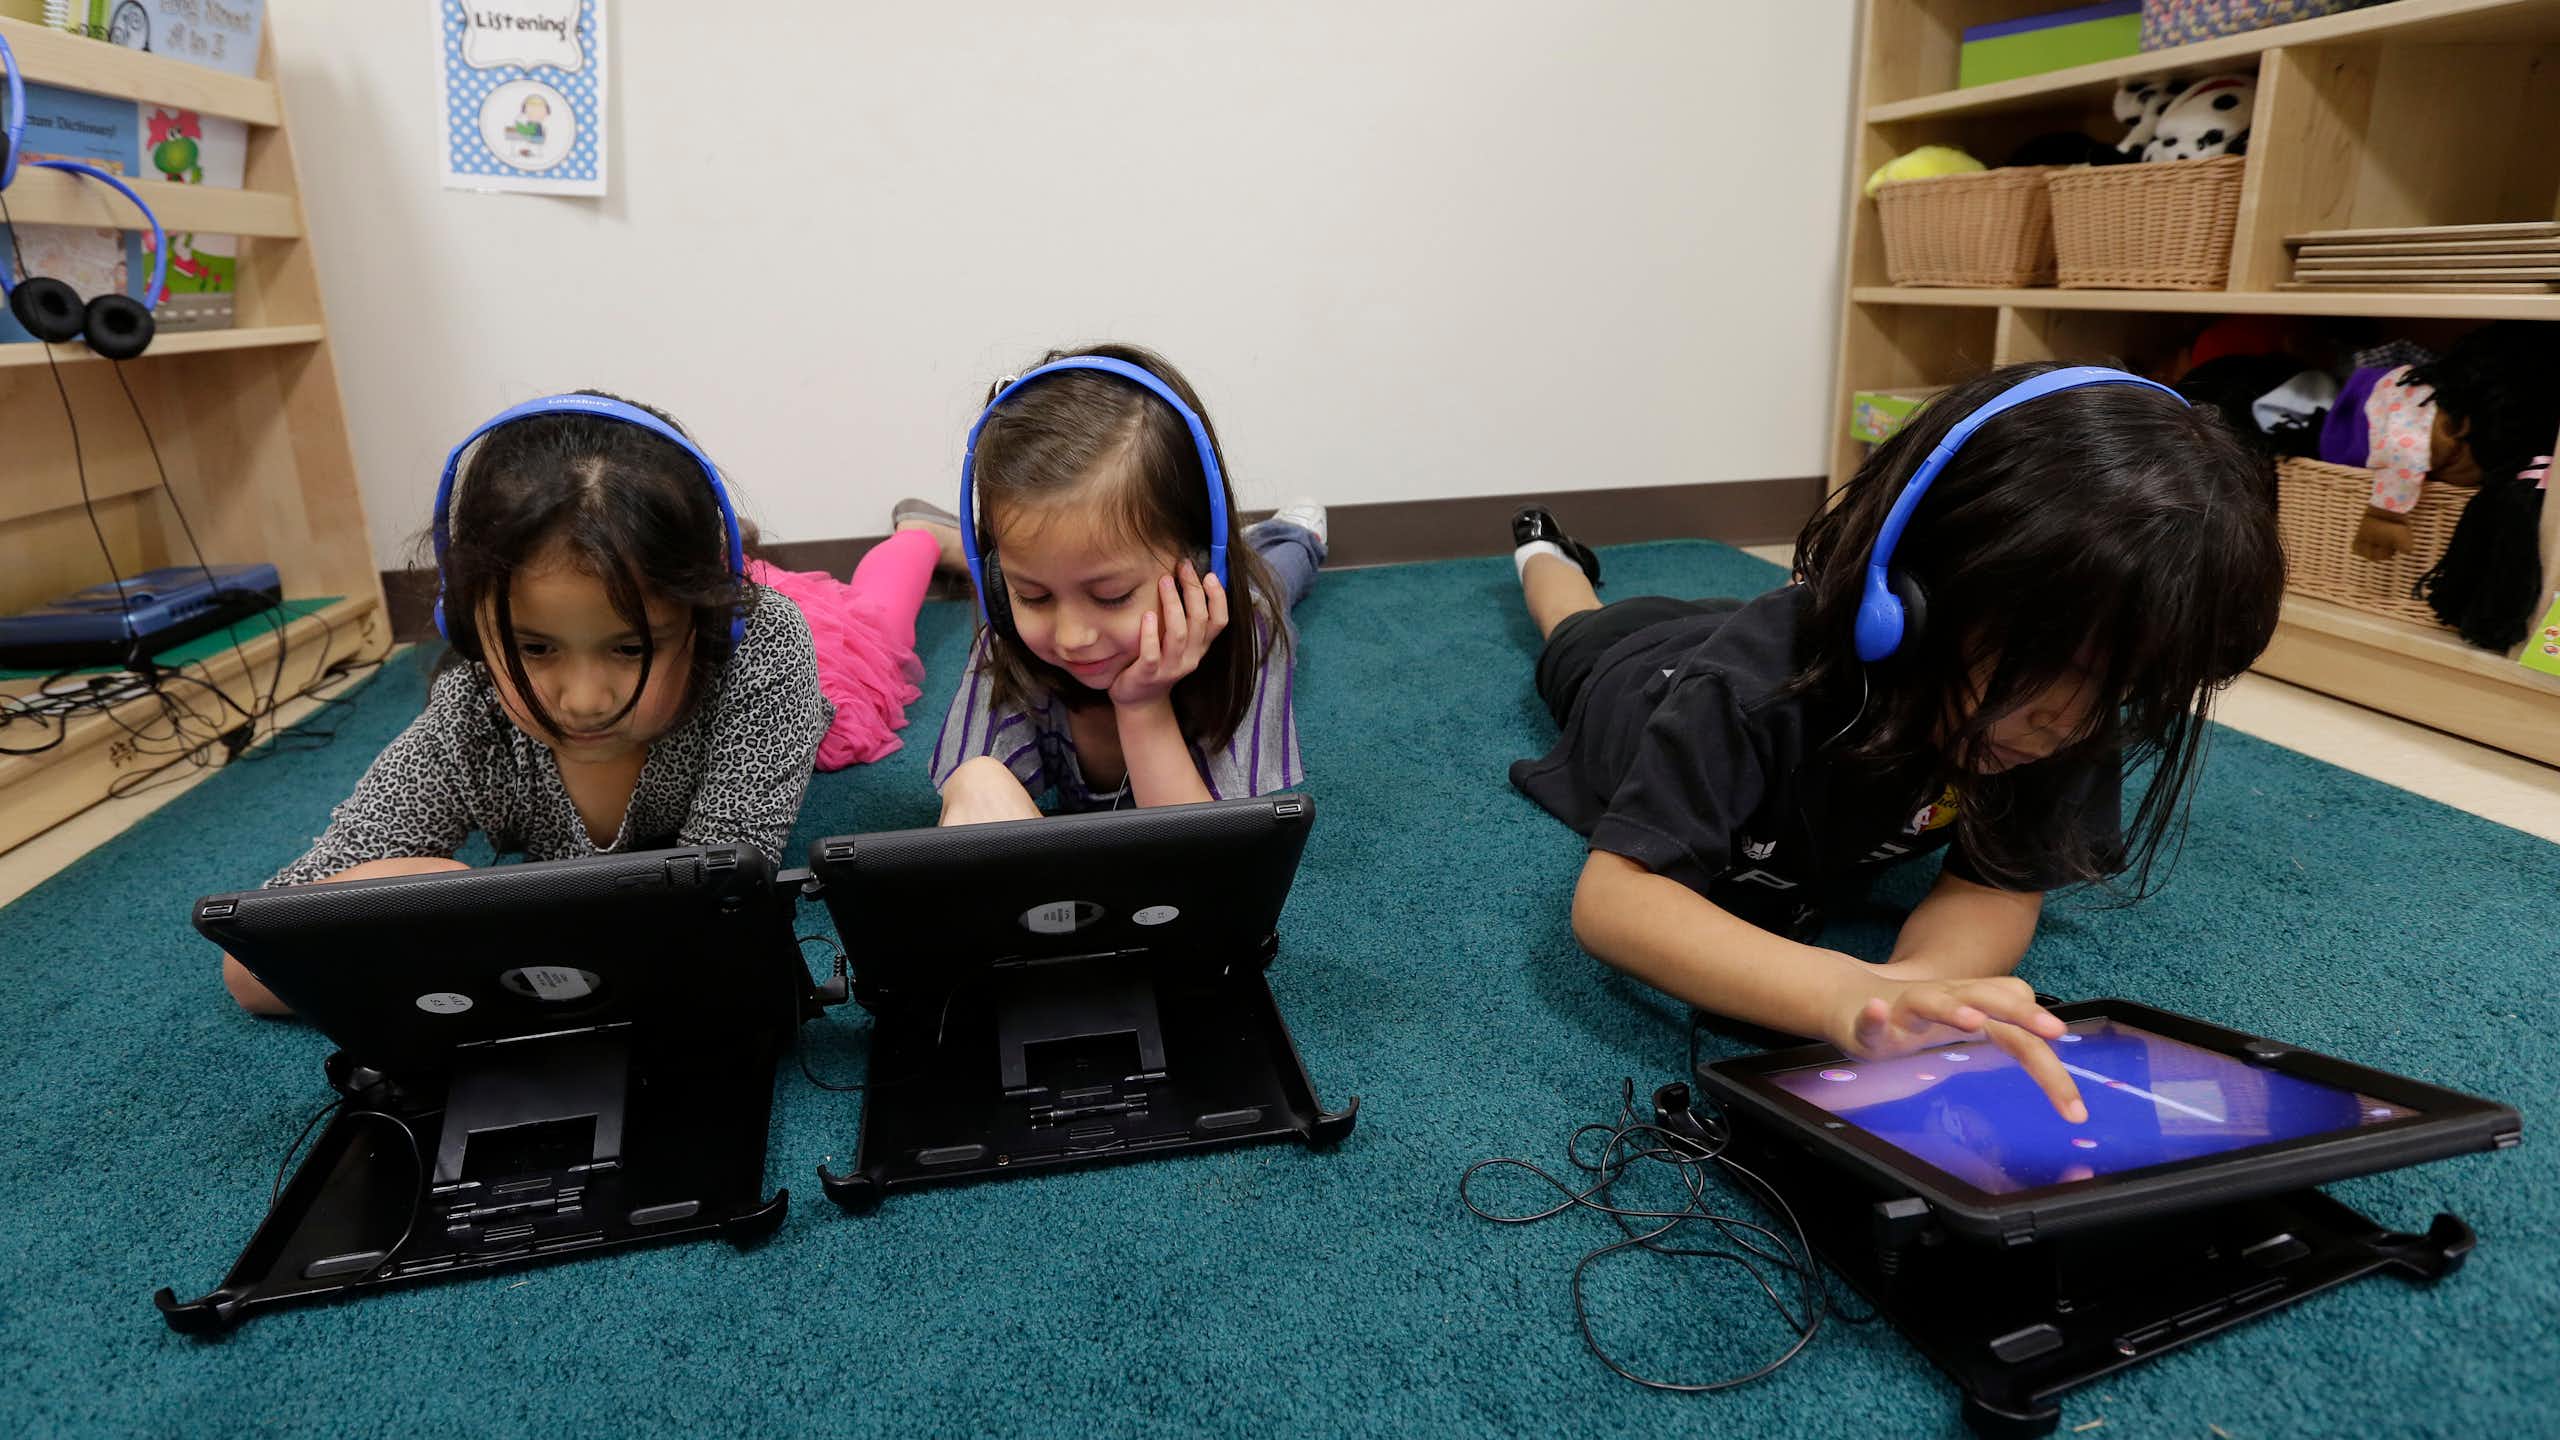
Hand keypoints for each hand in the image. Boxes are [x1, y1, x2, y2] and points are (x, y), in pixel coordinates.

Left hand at [1108, 557, 1227, 709]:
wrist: (1140, 700)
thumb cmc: (1157, 661)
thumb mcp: (1178, 642)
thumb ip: (1186, 618)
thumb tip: (1189, 579)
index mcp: (1200, 647)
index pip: (1220, 621)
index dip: (1218, 597)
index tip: (1209, 574)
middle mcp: (1191, 657)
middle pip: (1199, 620)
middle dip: (1193, 590)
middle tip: (1182, 566)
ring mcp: (1171, 667)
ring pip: (1179, 633)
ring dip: (1173, 604)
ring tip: (1164, 581)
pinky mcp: (1148, 674)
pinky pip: (1152, 653)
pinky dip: (1150, 633)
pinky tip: (1146, 614)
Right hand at [1833, 974, 2086, 1122]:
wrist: (1850, 998)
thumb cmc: (1914, 1013)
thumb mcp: (1966, 1017)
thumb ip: (2008, 1024)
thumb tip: (2049, 1040)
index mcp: (1973, 1008)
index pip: (2021, 1033)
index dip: (2050, 1067)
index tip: (2073, 1110)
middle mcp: (1946, 1000)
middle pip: (1989, 999)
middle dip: (2021, 1014)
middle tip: (2053, 1030)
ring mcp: (1907, 1008)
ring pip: (1932, 1001)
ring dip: (1952, 1008)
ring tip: (1973, 1020)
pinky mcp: (1869, 1020)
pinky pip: (1872, 1018)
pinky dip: (1875, 1014)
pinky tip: (1878, 1010)